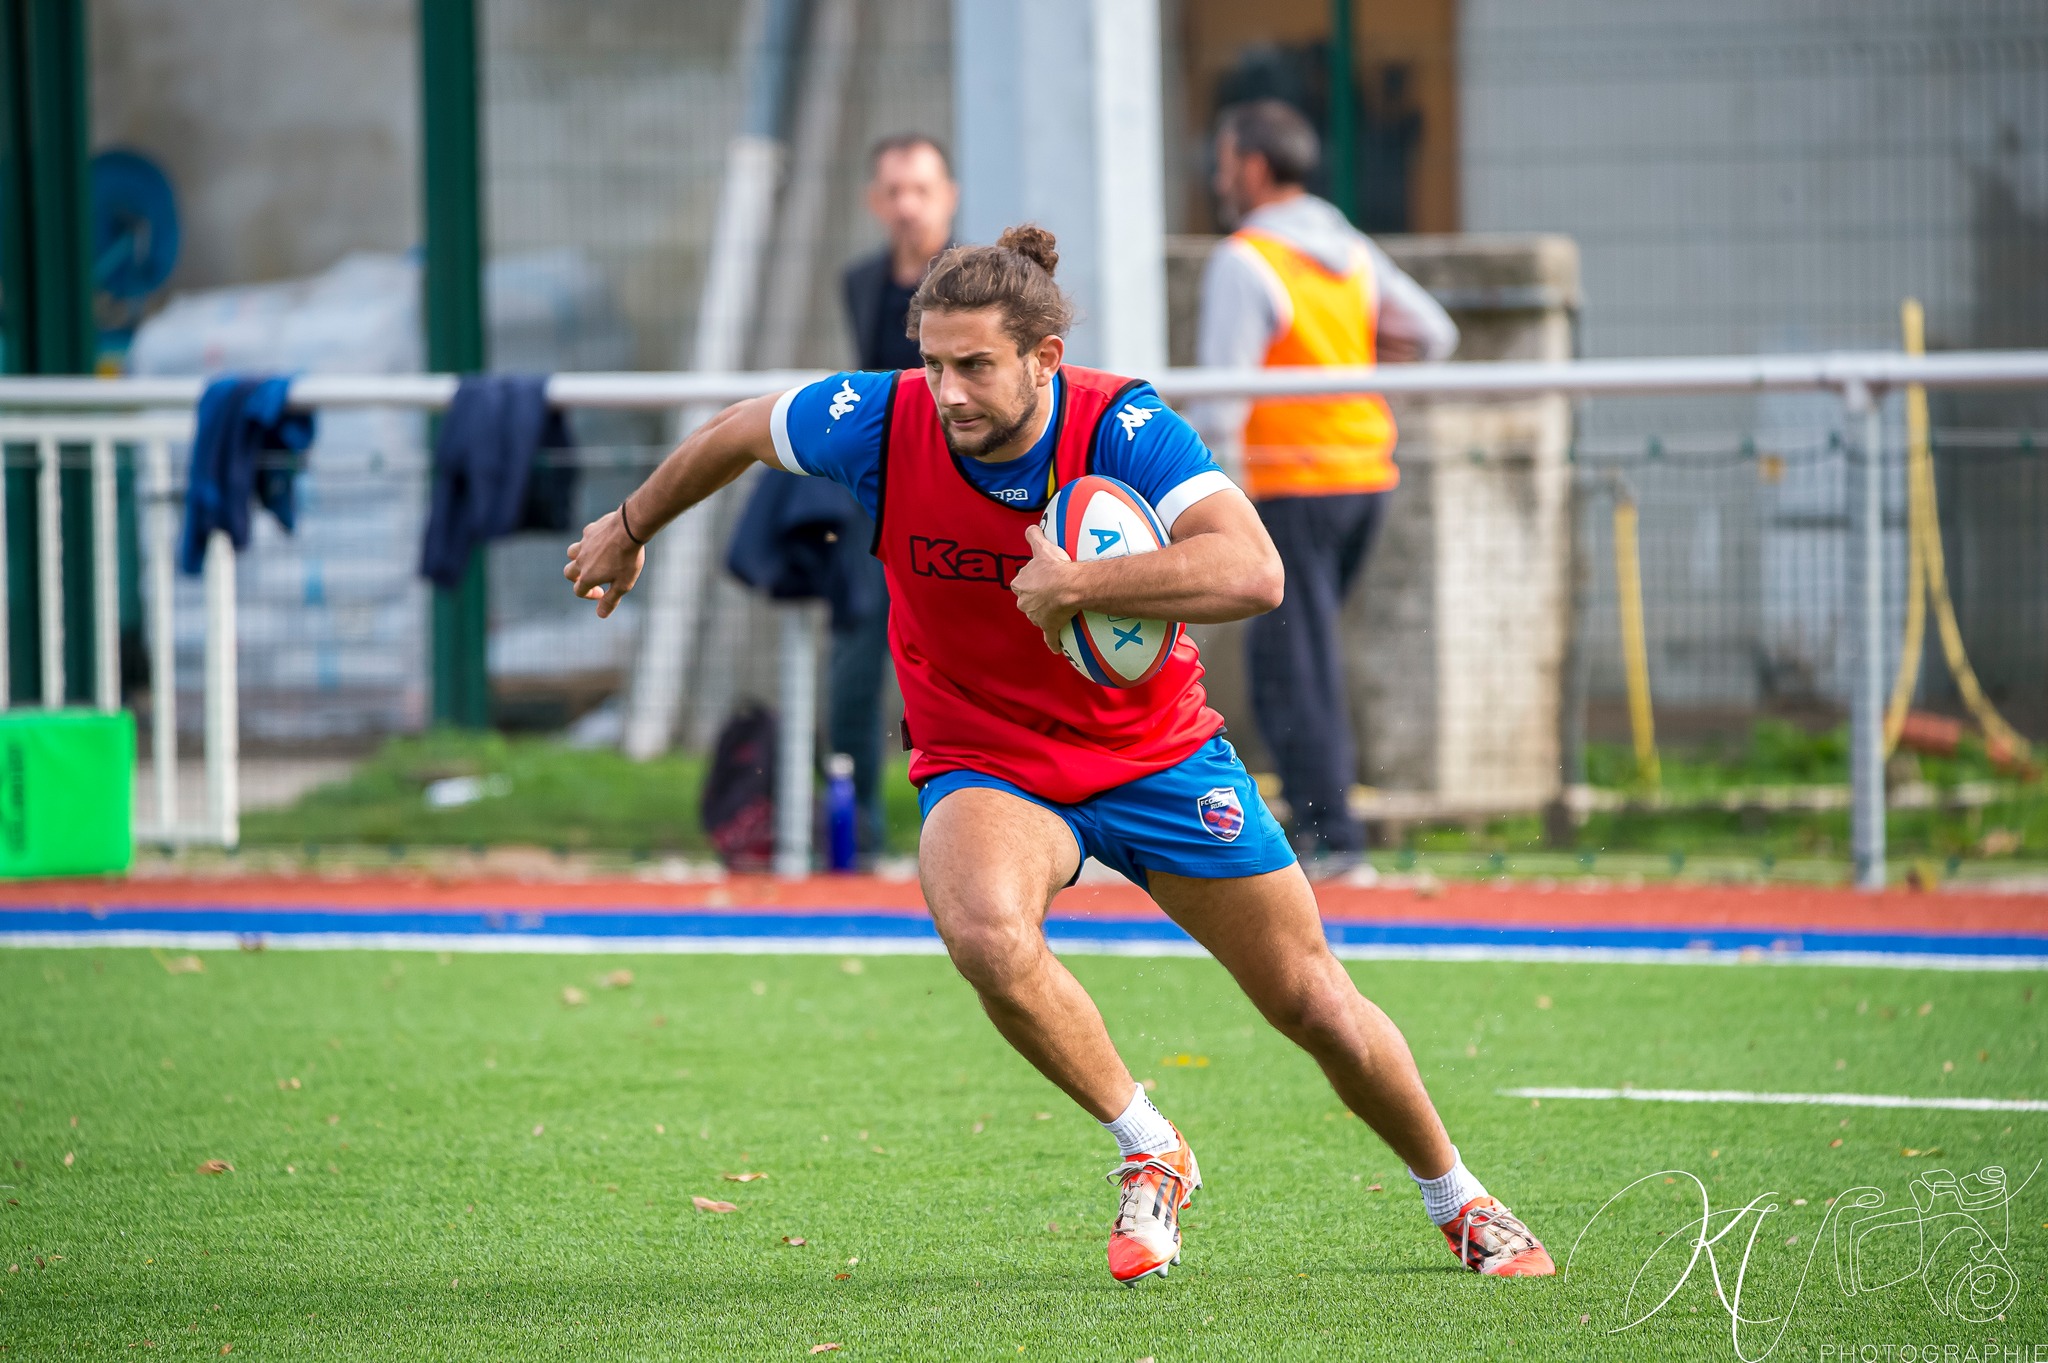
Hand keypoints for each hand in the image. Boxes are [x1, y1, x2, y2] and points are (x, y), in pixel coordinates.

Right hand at [563, 508, 646, 618]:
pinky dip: (591, 543)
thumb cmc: (628, 558)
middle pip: (569, 573)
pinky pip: (585, 539)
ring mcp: (584, 544)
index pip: (579, 591)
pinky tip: (605, 542)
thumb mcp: (623, 584)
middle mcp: (581, 560)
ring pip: (571, 553)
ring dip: (578, 559)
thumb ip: (610, 600)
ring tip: (594, 560)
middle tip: (593, 578)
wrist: (629, 528)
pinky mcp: (589, 531)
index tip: (603, 592)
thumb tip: (600, 615)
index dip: (589, 595)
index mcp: (588, 576)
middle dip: (577, 578)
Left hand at [1011, 524, 1080, 653]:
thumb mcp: (1042, 547)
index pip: (1021, 584)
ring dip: (1047, 614)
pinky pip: (1050, 638)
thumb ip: (1033, 536)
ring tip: (1060, 608)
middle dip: (1037, 598)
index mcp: (1020, 586)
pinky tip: (1057, 648)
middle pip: (1028, 601)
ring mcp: (1036, 617)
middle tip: (1052, 592)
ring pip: (1039, 617)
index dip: (1031, 581)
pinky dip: (1053, 643)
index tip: (1041, 578)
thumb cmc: (1054, 567)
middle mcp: (1024, 603)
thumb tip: (1031, 527)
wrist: (1068, 585)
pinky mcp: (1050, 627)